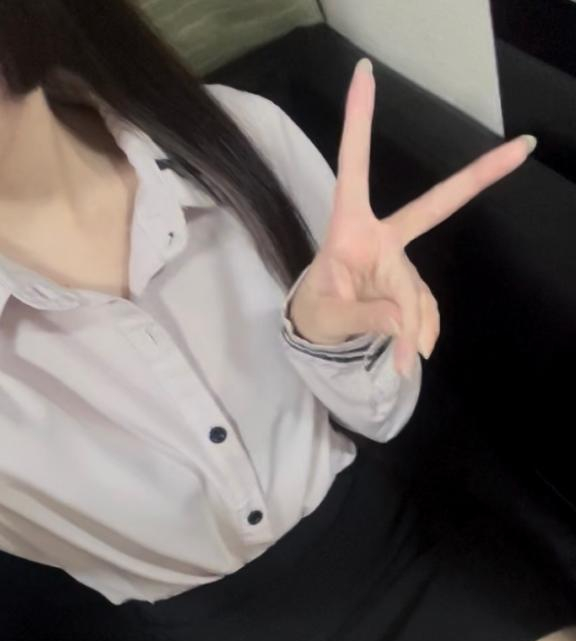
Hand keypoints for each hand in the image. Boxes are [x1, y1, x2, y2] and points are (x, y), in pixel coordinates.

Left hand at [289, 57, 535, 377]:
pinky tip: (411, 354)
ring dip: (415, 326)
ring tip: (403, 361)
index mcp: (349, 226)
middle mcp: (382, 235)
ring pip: (420, 291)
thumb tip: (402, 324)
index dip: (359, 122)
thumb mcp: (328, 316)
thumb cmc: (316, 311)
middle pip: (435, 206)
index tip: (365, 72)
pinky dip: (421, 332)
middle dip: (477, 178)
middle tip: (522, 149)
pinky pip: (424, 310)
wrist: (320, 330)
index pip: (355, 168)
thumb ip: (363, 317)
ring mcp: (400, 260)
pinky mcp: (410, 285)